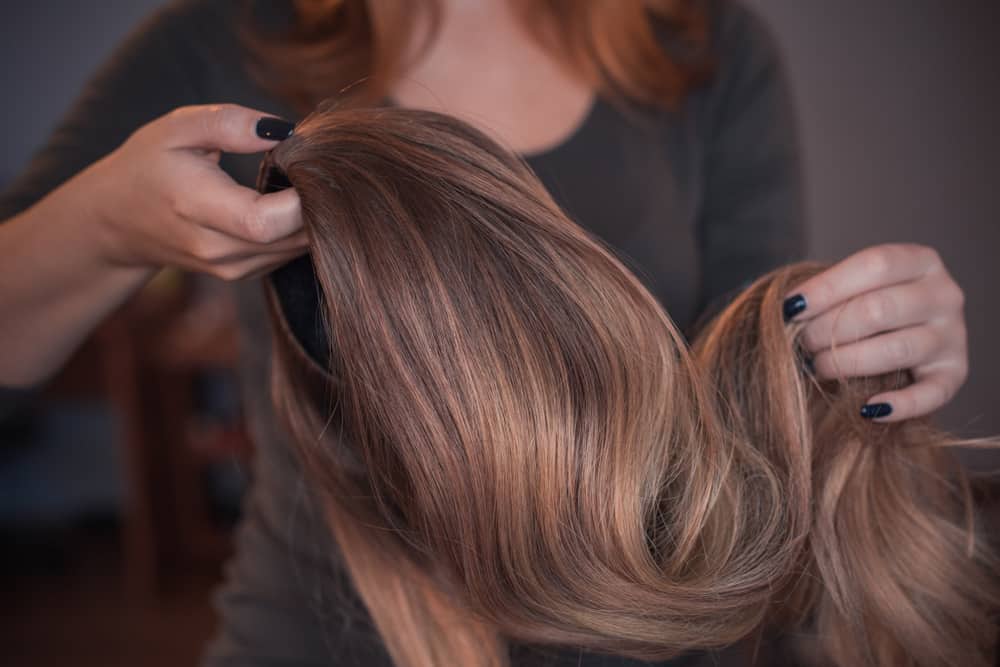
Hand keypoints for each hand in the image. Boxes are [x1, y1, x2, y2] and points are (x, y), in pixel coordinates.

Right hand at [76, 103, 306, 279]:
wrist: (117, 222)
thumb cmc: (148, 165)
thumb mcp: (177, 128)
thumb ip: (230, 123)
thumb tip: (284, 131)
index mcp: (196, 207)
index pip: (264, 222)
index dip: (301, 199)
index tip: (313, 165)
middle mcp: (217, 249)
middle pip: (292, 239)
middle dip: (316, 203)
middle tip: (318, 168)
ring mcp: (232, 269)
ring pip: (297, 249)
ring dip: (312, 217)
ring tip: (302, 181)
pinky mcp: (245, 274)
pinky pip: (289, 254)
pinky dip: (299, 229)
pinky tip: (288, 202)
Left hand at [783, 243, 967, 421]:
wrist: (896, 336)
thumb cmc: (859, 308)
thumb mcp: (846, 290)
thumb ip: (821, 294)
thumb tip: (780, 313)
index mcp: (919, 261)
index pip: (874, 266)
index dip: (826, 288)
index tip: (788, 308)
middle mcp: (944, 295)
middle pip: (880, 309)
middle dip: (829, 329)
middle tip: (801, 343)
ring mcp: (953, 336)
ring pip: (898, 348)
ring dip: (848, 362)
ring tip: (818, 367)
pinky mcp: (954, 376)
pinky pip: (930, 394)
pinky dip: (897, 405)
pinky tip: (865, 409)